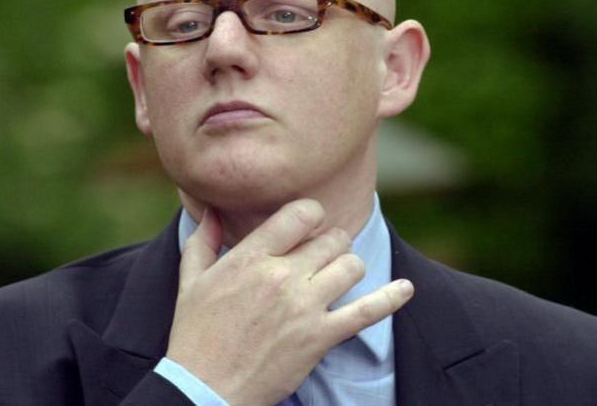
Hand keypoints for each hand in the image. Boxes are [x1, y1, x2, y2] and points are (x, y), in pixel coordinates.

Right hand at [165, 199, 413, 405]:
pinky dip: (391, 299)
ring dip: (347, 268)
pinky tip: (406, 289)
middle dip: (331, 244)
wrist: (204, 389)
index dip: (312, 215)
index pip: (301, 213)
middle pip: (332, 239)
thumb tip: (211, 209)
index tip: (309, 226)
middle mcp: (281, 276)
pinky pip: (367, 311)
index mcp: (250, 257)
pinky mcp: (320, 337)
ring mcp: (304, 306)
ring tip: (336, 277)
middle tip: (322, 256)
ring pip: (351, 266)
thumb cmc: (195, 335)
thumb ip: (203, 240)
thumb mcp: (191, 281)